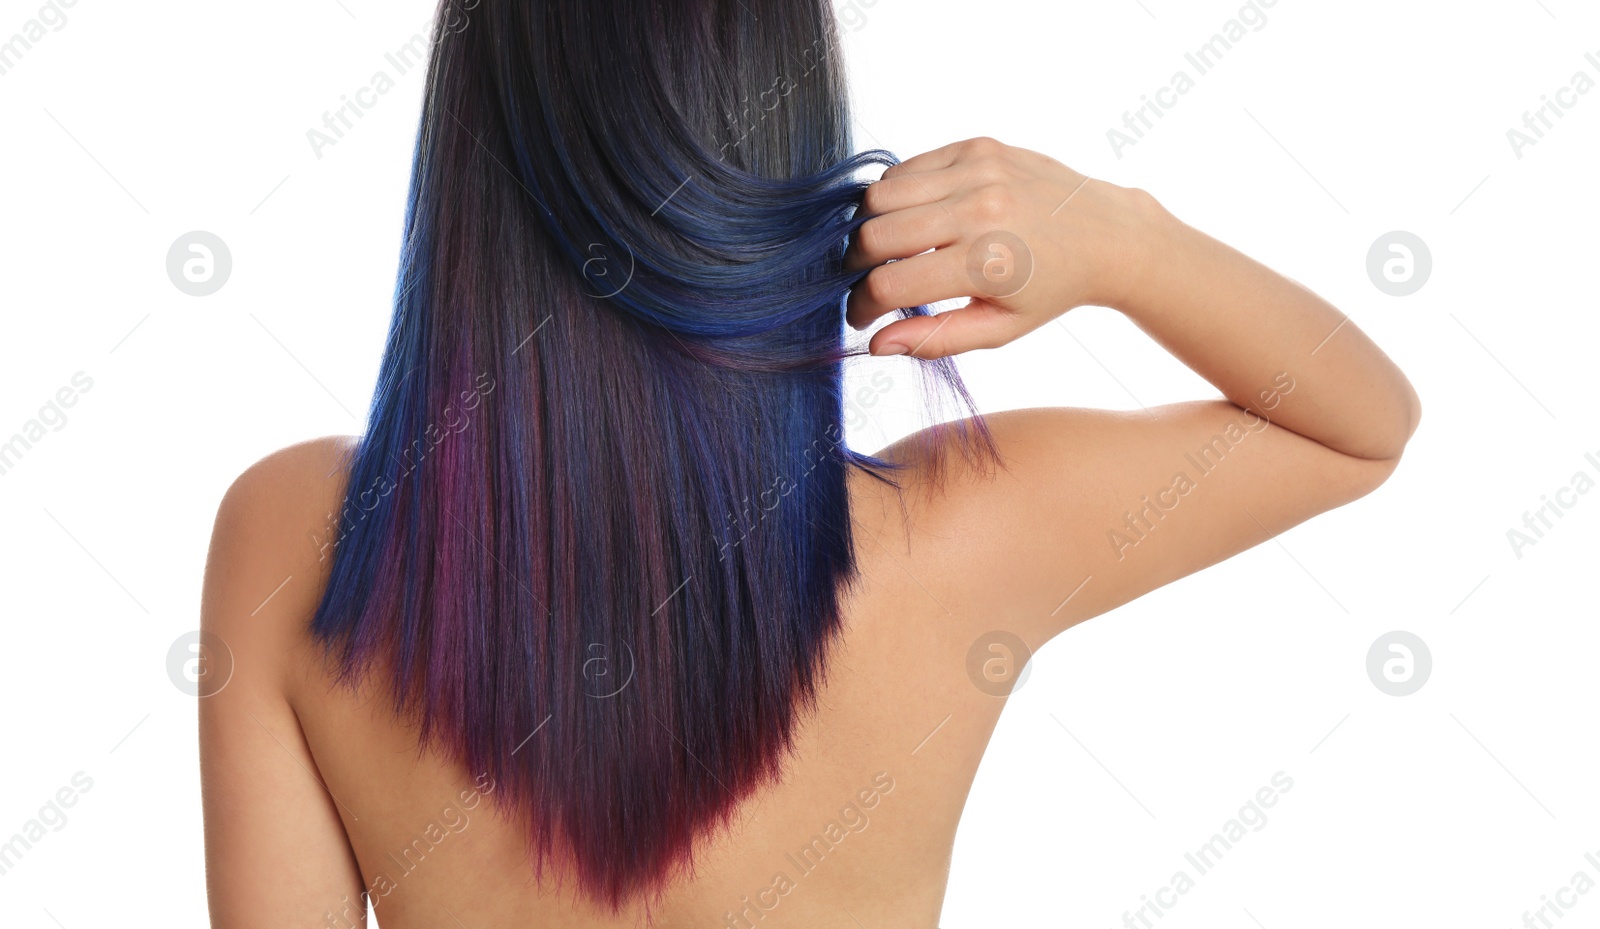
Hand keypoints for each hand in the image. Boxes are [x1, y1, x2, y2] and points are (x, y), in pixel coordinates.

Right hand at [844, 137, 1161, 358]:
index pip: (889, 285)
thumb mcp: (999, 329)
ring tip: (890, 249)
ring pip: (879, 196)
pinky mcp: (977, 147)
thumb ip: (936, 339)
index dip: (862, 306)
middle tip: (870, 280)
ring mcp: (978, 171)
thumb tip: (876, 345)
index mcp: (986, 264)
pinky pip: (905, 169)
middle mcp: (980, 211)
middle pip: (874, 236)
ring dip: (871, 226)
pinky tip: (916, 218)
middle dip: (856, 265)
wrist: (1105, 233)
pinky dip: (895, 196)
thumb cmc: (1049, 289)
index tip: (862, 315)